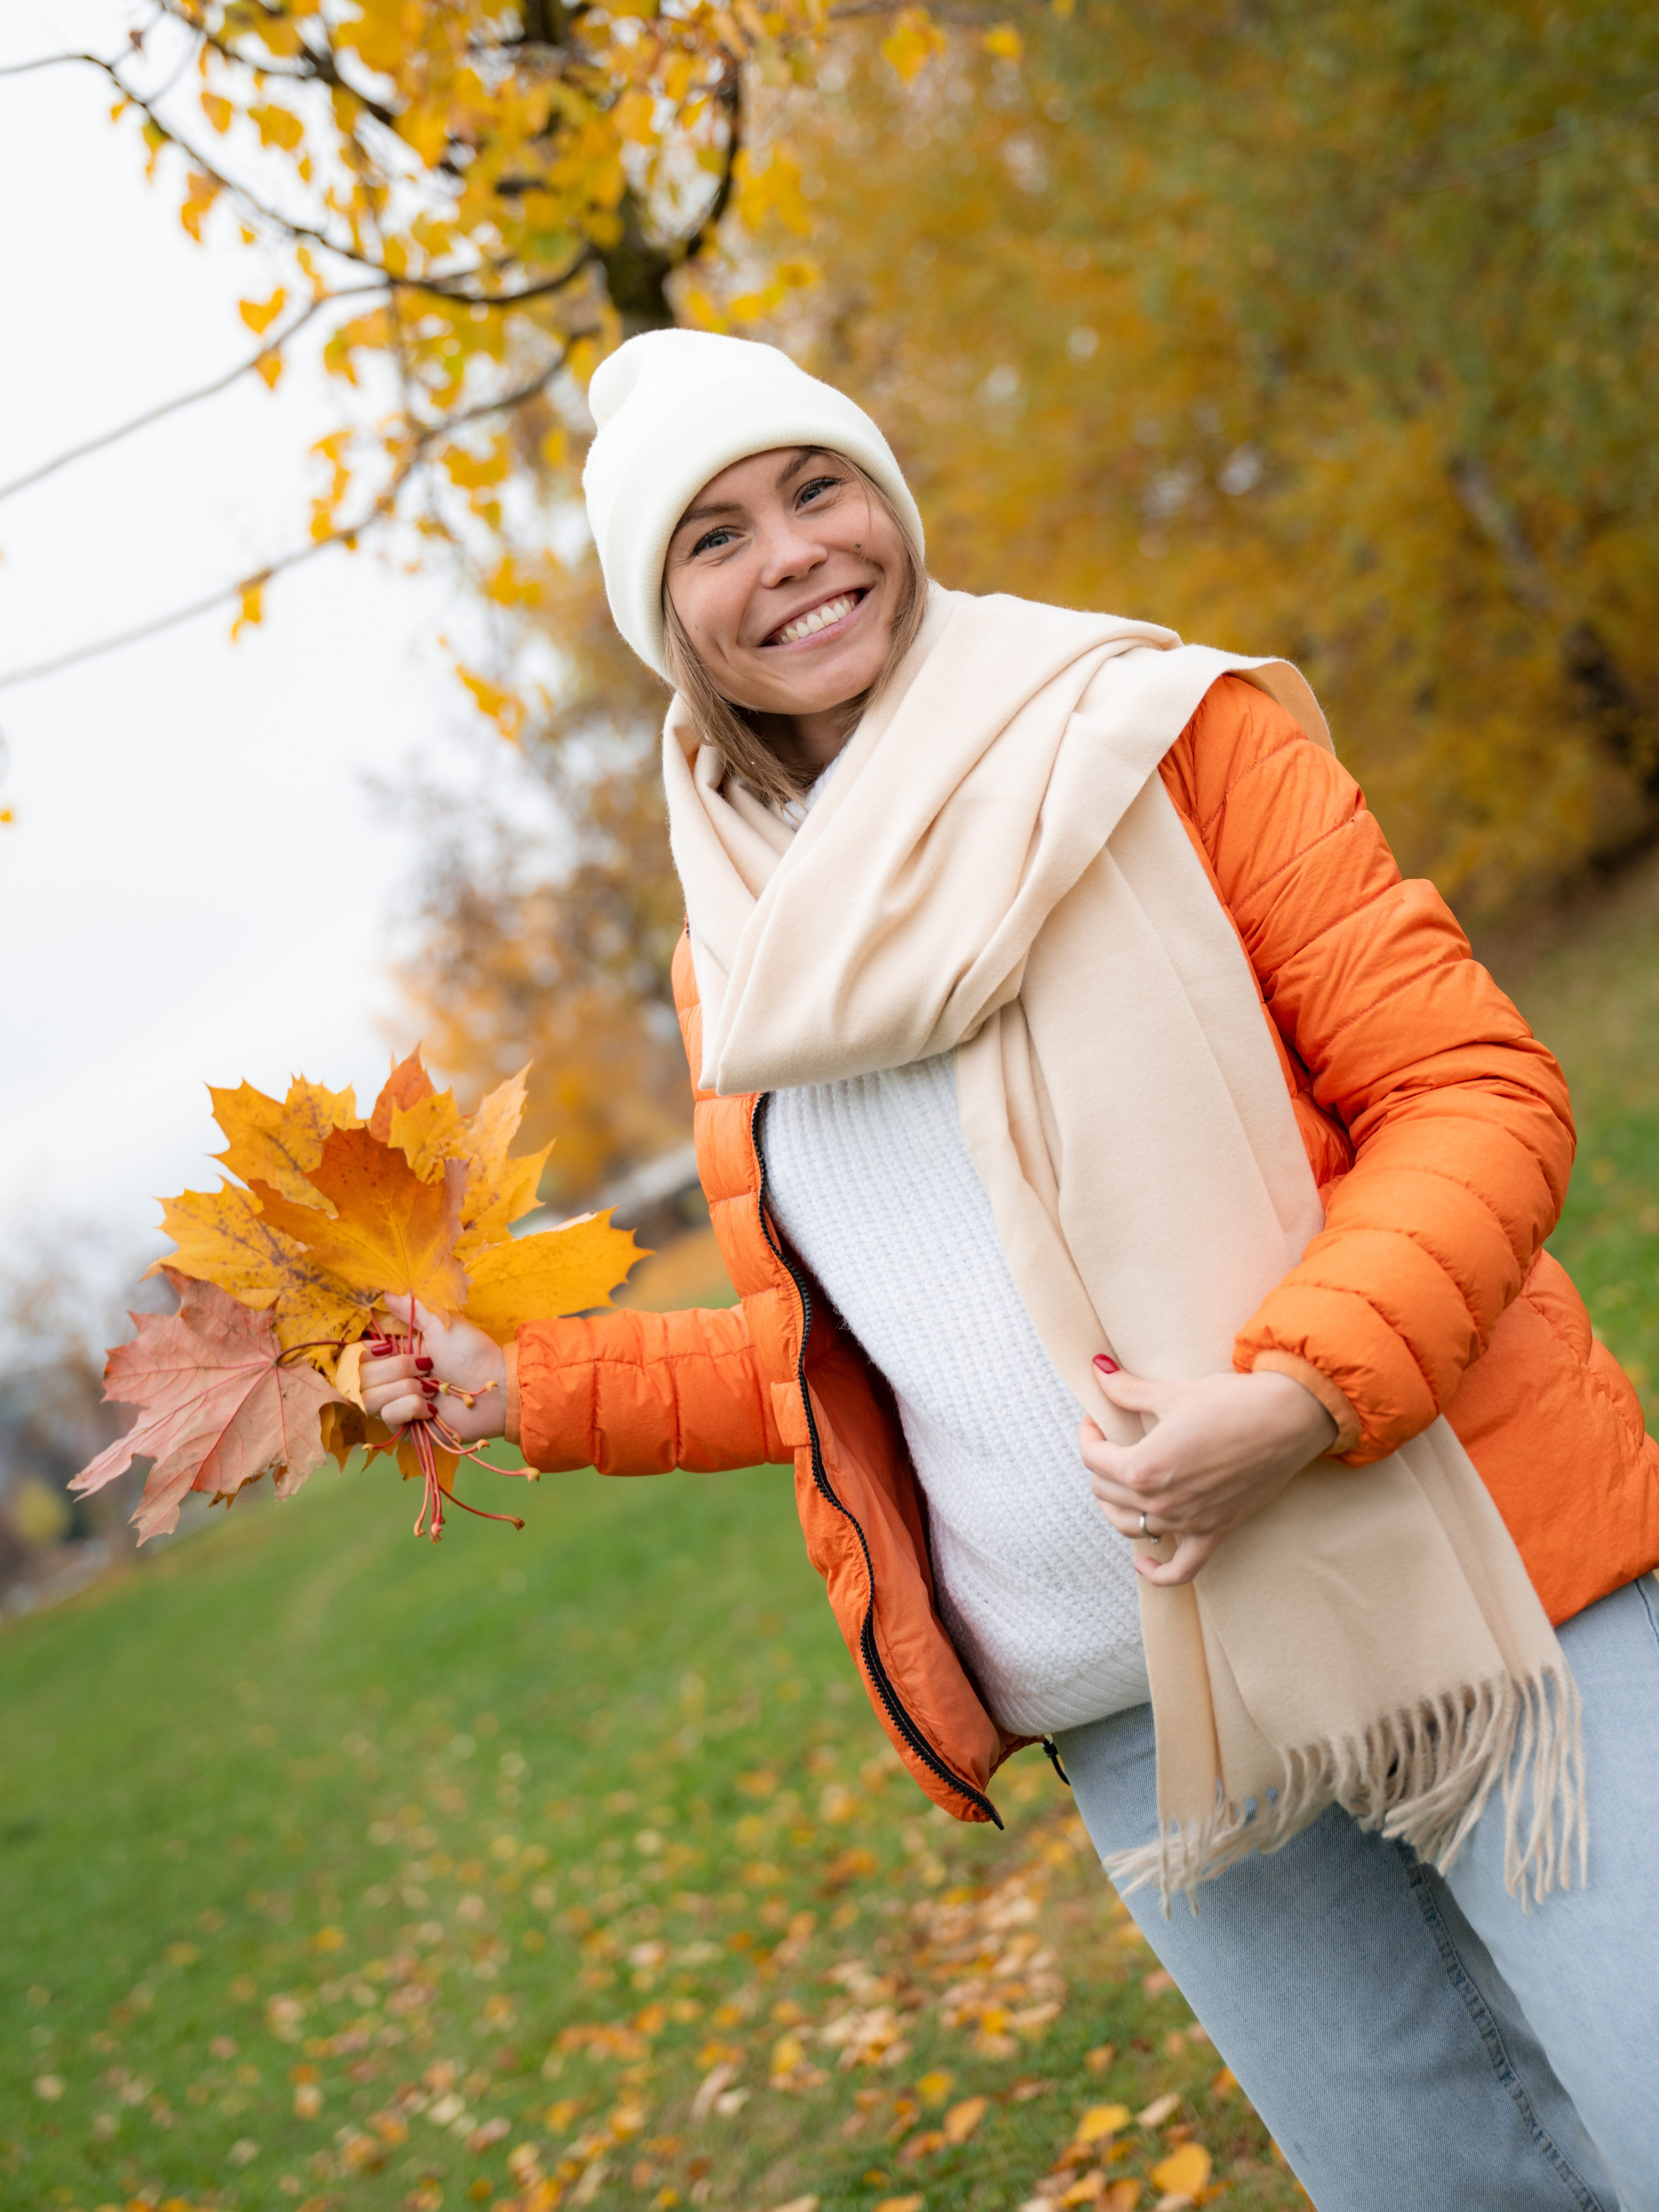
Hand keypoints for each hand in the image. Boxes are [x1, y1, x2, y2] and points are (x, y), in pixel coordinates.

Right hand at [359, 1296, 507, 1446]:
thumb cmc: (472, 1354)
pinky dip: (411, 1407)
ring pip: (370, 1397)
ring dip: (406, 1388)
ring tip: (432, 1389)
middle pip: (362, 1376)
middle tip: (427, 1367)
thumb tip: (387, 1291)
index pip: (360, 1354)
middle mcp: (391, 1379)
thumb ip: (412, 1308)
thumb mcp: (442, 1324)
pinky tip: (431, 1408)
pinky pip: (387, 1416)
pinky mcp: (404, 1427)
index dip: (370, 1350)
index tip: (389, 1346)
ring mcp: (396, 1405)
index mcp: (396, 1353)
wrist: (494, 1389)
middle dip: (397, 1368)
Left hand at [1080, 1363, 1337, 1586]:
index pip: (1093, 1459)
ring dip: (1116, 1507)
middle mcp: (1162, 1502)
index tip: (1096, 1421)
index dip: (1088, 1435)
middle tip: (1110, 1442)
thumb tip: (1096, 1370)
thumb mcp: (1172, 1393)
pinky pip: (1180, 1571)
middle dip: (1100, 1464)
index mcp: (1145, 1466)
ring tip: (1118, 1485)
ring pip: (1131, 1528)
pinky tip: (1145, 1561)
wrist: (1288, 1420)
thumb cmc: (1231, 1402)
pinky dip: (1158, 1572)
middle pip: (1106, 1492)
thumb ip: (1127, 1389)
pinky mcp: (1215, 1534)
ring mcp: (1188, 1523)